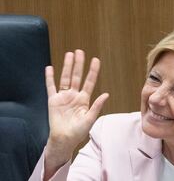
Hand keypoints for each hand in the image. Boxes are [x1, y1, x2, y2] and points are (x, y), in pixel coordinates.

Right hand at [43, 50, 108, 176]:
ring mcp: (63, 97)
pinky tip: (49, 68)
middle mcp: (74, 96)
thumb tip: (106, 94)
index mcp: (84, 99)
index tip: (96, 59)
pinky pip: (51, 87)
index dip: (93, 71)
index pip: (89, 81)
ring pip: (65, 78)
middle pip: (76, 76)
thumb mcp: (90, 119)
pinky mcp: (53, 101)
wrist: (64, 140)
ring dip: (67, 66)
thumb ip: (97, 106)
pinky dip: (50, 77)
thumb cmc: (78, 132)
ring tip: (69, 54)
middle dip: (79, 64)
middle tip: (80, 51)